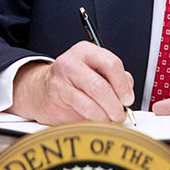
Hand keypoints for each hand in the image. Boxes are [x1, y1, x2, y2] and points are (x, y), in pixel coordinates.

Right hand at [8, 41, 133, 124]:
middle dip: (115, 104)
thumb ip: (113, 77)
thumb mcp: (94, 69)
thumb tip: (128, 91)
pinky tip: (97, 119)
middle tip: (120, 113)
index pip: (112, 64)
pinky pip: (81, 110)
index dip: (123, 85)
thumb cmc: (73, 78)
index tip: (128, 99)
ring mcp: (62, 78)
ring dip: (105, 114)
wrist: (42, 87)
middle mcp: (73, 61)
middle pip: (101, 85)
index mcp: (87, 50)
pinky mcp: (57, 95)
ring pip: (91, 100)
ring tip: (110, 118)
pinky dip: (94, 118)